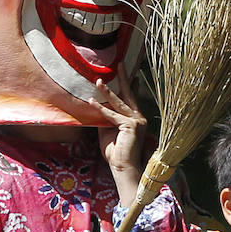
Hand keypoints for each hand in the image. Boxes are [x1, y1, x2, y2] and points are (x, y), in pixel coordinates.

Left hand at [90, 77, 146, 206]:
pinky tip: (91, 102)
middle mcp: (139, 118)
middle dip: (124, 78)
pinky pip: (112, 115)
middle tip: (119, 64)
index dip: (128, 83)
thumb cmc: (115, 153)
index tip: (125, 70)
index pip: (130, 98)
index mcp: (135, 118)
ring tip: (98, 81)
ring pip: (119, 103)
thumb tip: (96, 106)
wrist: (123, 168)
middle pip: (129, 94)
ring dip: (108, 92)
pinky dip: (101, 109)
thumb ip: (105, 118)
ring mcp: (137, 121)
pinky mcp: (131, 126)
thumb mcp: (107, 131)